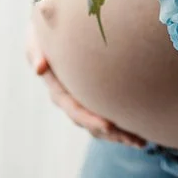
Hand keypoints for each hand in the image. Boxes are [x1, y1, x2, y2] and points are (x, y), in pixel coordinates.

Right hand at [25, 20, 145, 147]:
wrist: (51, 34)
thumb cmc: (45, 34)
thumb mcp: (36, 41)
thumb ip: (36, 52)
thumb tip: (39, 68)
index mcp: (58, 91)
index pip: (75, 110)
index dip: (91, 119)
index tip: (109, 126)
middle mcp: (70, 102)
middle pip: (92, 124)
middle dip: (113, 134)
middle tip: (135, 141)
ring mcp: (81, 103)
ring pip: (100, 126)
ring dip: (120, 136)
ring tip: (141, 143)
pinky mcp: (92, 100)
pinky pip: (107, 119)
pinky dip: (121, 127)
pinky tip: (140, 131)